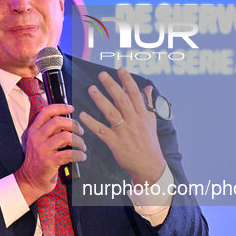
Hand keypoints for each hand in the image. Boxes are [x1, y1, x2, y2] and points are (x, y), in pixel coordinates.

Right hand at [14, 104, 86, 204]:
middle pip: (58, 122)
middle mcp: (36, 138)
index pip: (46, 112)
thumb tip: (69, 123)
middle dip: (74, 124)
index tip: (71, 108)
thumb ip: (50, 131)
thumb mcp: (40, 142)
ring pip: (66, 137)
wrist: (30, 180)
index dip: (60, 107)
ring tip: (82, 147)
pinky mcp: (49, 162)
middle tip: (81, 132)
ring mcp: (42, 150)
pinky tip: (82, 157)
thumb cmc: (39, 160)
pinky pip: (69, 154)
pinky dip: (79, 154)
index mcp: (34, 130)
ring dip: (79, 141)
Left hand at [79, 68, 164, 184]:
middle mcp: (134, 121)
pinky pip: (102, 131)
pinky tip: (83, 115)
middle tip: (102, 74)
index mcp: (143, 114)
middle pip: (122, 100)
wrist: (149, 165)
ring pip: (111, 113)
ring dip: (100, 99)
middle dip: (112, 86)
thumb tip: (147, 87)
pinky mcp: (116, 143)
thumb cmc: (149, 142)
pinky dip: (92, 123)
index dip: (127, 80)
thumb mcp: (151, 121)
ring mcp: (124, 132)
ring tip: (91, 89)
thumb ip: (147, 103)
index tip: (120, 69)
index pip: (135, 94)